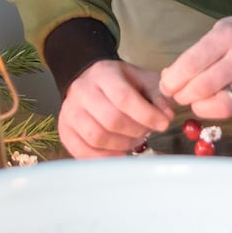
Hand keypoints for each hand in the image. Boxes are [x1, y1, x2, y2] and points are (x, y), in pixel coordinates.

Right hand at [57, 60, 173, 158]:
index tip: (163, 123)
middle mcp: (82, 91)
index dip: (146, 114)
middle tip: (147, 132)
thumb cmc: (120, 83)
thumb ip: (158, 96)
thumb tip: (167, 114)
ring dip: (122, 144)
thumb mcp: (142, 80)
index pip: (123, 98)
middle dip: (136, 131)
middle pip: (111, 120)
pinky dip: (103, 157)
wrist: (90, 80)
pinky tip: (119, 152)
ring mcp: (70, 111)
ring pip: (96, 137)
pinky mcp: (64, 129)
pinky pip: (81, 151)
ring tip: (133, 140)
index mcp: (103, 74)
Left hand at [158, 15, 231, 119]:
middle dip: (182, 95)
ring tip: (193, 101)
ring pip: (219, 105)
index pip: (191, 63)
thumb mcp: (217, 34)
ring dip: (198, 107)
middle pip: (202, 87)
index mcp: (227, 36)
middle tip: (177, 94)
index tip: (166, 85)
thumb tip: (168, 78)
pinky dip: (214, 112)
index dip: (173, 80)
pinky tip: (210, 104)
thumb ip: (195, 56)